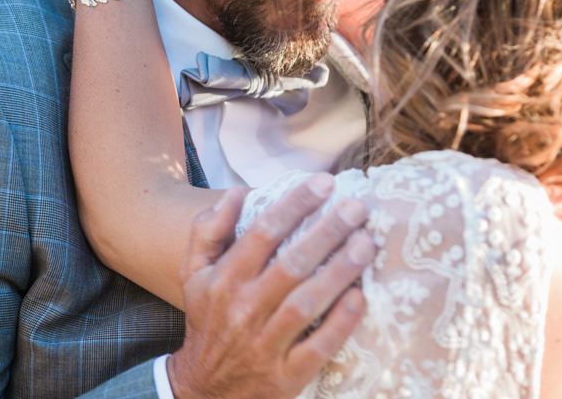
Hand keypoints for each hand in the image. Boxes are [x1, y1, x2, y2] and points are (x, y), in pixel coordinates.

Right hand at [167, 176, 374, 398]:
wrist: (204, 389)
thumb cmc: (208, 319)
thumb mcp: (194, 273)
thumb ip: (208, 230)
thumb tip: (237, 192)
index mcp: (225, 279)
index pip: (263, 232)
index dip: (295, 204)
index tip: (325, 182)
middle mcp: (244, 309)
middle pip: (290, 264)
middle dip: (327, 232)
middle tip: (357, 207)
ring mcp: (265, 344)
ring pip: (306, 303)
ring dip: (339, 272)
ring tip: (367, 244)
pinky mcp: (286, 375)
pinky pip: (317, 347)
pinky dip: (339, 323)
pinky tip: (360, 297)